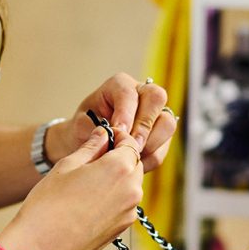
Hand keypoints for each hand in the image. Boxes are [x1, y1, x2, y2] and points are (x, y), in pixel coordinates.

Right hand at [0, 126, 143, 249]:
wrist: (40, 248)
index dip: (118, 137)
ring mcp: (129, 212)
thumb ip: (91, 147)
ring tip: (88, 181)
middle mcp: (131, 190)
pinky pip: (125, 204)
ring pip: (131, 185)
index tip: (105, 137)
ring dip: (117, 178)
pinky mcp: (122, 229)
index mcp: (119, 168)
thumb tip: (104, 135)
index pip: (131, 142)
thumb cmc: (48, 205)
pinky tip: (89, 201)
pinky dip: (114, 197)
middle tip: (94, 158)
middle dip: (120, 157)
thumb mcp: (67, 165)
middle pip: (134, 163)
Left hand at [46, 73, 176, 172]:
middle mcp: (142, 94)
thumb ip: (97, 128)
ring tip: (128, 157)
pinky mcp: (161, 135)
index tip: (118, 132)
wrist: (87, 143)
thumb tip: (115, 137)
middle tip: (129, 146)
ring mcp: (155, 114)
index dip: (125, 113)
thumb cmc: (84, 128)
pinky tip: (132, 164)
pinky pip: (163, 148)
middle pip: (156, 98)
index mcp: (119, 85)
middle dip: (143, 126)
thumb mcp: (82, 125)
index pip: (129, 92)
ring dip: (149, 145)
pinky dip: (148, 159)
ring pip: (166, 124)